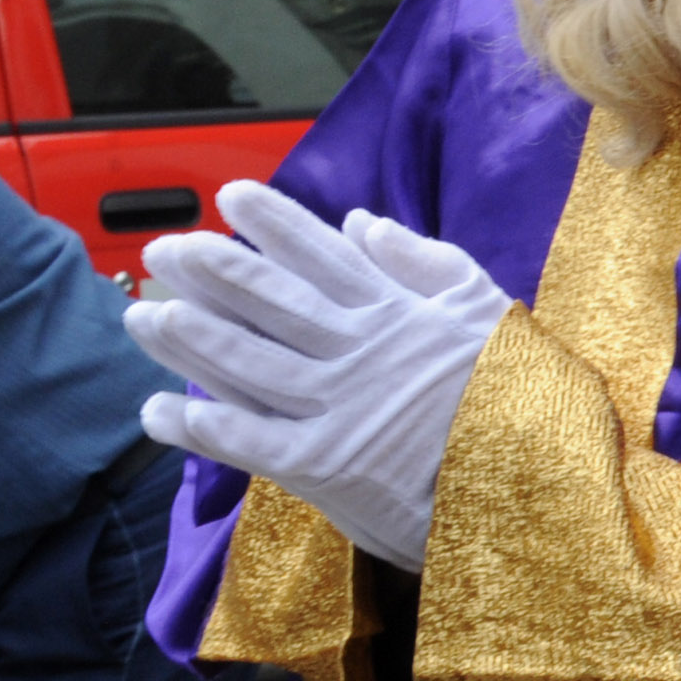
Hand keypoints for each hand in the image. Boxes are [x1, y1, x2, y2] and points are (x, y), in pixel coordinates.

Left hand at [123, 180, 511, 572]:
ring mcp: (338, 409)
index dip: (276, 225)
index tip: (232, 197)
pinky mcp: (325, 467)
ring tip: (147, 315)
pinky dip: (203, 428)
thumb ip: (426, 263)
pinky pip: (250, 442)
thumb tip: (363, 224)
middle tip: (164, 250)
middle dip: (214, 273)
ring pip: (249, 365)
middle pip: (273, 305)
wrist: (534, 484)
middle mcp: (360, 354)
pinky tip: (162, 410)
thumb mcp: (488, 311)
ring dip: (192, 341)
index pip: (325, 258)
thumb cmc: (520, 397)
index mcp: (399, 314)